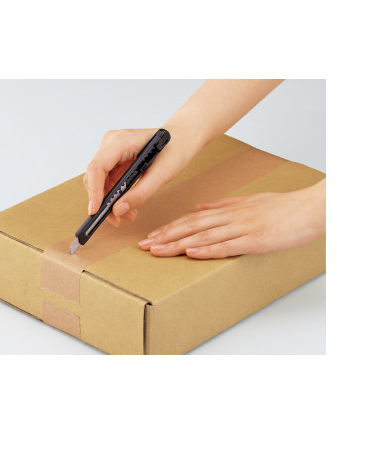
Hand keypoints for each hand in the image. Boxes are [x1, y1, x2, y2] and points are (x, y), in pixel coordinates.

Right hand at [84, 128, 197, 225]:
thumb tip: (117, 211)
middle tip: (117, 219)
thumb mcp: (161, 174)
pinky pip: (107, 181)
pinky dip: (114, 196)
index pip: (97, 167)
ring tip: (128, 215)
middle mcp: (111, 143)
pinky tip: (127, 206)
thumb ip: (140, 193)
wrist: (181, 139)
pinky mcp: (114, 160)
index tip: (95, 211)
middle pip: (94, 176)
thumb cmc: (175, 150)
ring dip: (109, 201)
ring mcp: (111, 151)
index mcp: (121, 141)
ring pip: (99, 181)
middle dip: (103, 200)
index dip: (94, 191)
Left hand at [138, 179, 325, 258]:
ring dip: (178, 244)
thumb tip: (199, 208)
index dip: (170, 228)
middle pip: (192, 227)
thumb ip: (223, 205)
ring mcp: (243, 228)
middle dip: (166, 237)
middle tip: (145, 246)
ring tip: (158, 251)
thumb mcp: (250, 201)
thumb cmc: (282, 207)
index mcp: (229, 210)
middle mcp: (231, 217)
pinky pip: (228, 245)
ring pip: (204, 236)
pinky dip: (208, 250)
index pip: (192, 219)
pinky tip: (191, 254)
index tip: (153, 236)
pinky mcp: (256, 239)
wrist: (310, 208)